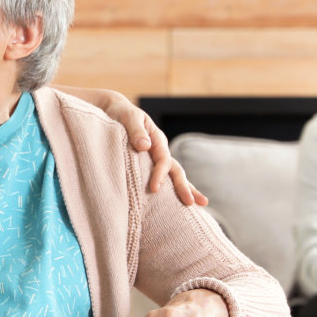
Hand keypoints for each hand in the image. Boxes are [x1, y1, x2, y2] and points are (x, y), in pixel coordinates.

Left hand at [100, 90, 205, 206]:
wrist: (116, 112)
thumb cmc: (121, 115)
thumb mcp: (127, 117)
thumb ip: (135, 130)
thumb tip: (145, 146)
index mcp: (157, 139)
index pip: (163, 160)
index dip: (160, 174)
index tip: (154, 189)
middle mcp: (160, 150)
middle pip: (175, 170)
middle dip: (183, 186)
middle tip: (190, 202)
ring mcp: (157, 158)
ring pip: (174, 175)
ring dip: (186, 188)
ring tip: (200, 204)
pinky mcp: (149, 165)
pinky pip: (164, 177)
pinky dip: (172, 189)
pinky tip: (178, 202)